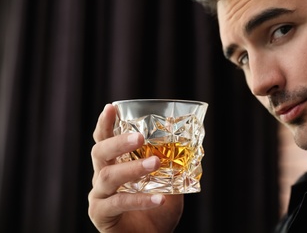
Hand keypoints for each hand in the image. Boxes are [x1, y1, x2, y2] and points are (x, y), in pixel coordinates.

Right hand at [88, 104, 183, 232]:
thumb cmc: (157, 211)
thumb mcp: (168, 184)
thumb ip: (171, 166)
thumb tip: (191, 145)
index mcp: (114, 165)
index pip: (105, 140)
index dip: (106, 124)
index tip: (111, 107)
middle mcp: (102, 177)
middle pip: (99, 152)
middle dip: (117, 141)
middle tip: (139, 137)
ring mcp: (98, 196)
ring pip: (107, 176)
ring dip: (133, 168)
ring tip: (155, 163)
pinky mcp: (100, 215)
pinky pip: (118, 203)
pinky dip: (140, 199)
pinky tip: (159, 199)